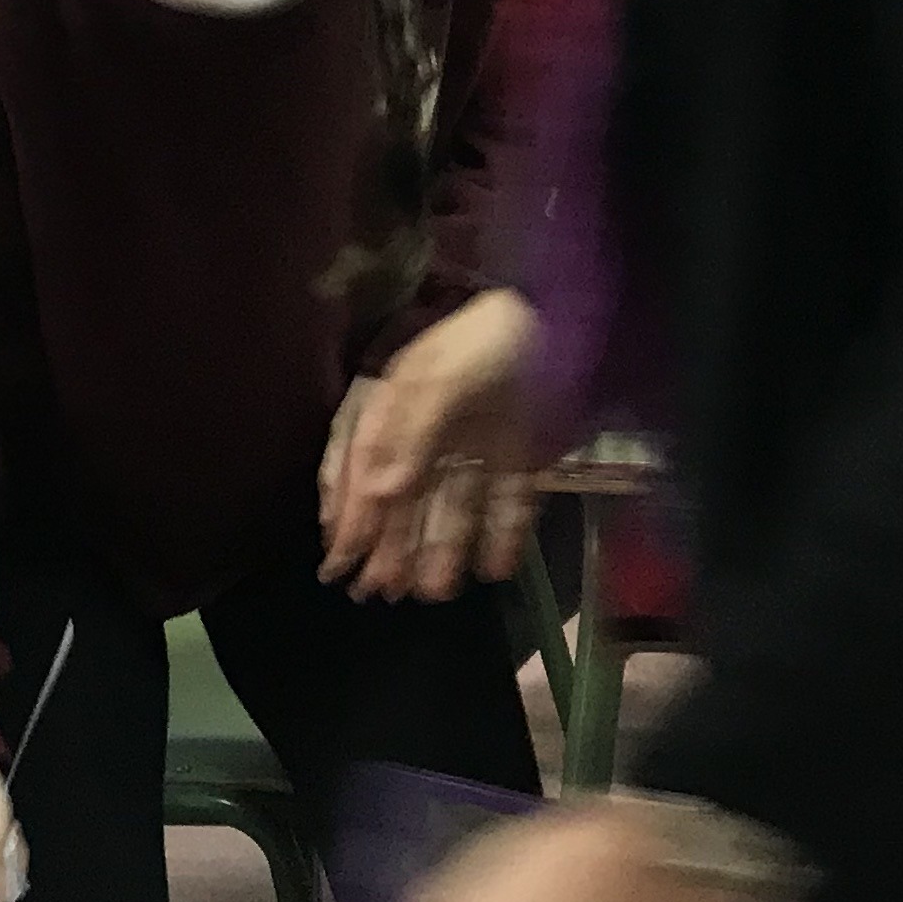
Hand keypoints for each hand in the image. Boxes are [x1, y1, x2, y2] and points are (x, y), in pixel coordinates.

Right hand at [324, 288, 543, 600]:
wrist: (563, 308)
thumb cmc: (486, 338)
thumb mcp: (437, 380)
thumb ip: (408, 438)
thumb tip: (378, 496)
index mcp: (394, 406)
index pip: (360, 470)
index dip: (348, 516)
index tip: (339, 563)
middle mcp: (429, 430)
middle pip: (403, 498)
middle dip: (389, 545)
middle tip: (381, 592)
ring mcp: (475, 441)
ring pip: (451, 505)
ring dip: (440, 548)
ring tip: (434, 591)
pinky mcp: (519, 450)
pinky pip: (506, 498)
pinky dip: (502, 532)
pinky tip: (494, 567)